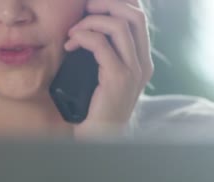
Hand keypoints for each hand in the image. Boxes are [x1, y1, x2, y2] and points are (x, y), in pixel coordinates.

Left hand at [64, 0, 153, 139]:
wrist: (99, 136)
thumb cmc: (95, 106)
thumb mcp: (103, 76)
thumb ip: (103, 55)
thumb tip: (86, 30)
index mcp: (142, 59)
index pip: (138, 18)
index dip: (117, 4)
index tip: (93, 6)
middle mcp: (143, 62)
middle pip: (133, 15)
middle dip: (106, 5)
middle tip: (84, 8)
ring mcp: (133, 70)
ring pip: (118, 26)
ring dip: (90, 22)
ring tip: (72, 32)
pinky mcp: (117, 78)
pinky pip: (101, 45)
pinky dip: (83, 37)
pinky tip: (71, 44)